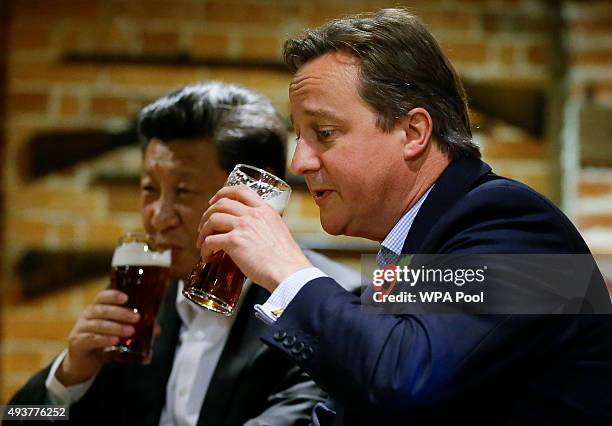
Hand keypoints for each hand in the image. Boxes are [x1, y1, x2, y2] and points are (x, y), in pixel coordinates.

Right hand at [55, 289, 139, 385]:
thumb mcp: (119, 334)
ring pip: (97, 325)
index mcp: (97, 309)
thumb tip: (156, 329)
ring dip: (115, 327)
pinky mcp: (77, 343)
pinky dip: (104, 339)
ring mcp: (80, 329)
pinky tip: (115, 341)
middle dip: (121, 313)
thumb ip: (136, 329)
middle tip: (136, 318)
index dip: (113, 295)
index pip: (102, 297)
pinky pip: (90, 339)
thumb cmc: (103, 343)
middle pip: (102, 310)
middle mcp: (87, 316)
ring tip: (130, 331)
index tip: (126, 298)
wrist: (83, 363)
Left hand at [197, 185, 312, 291]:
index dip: (223, 193)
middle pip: (222, 203)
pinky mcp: (234, 241)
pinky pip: (211, 240)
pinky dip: (205, 248)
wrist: (288, 272)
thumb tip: (255, 234)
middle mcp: (253, 214)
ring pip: (213, 219)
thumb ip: (266, 226)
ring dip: (203, 231)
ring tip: (202, 242)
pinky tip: (207, 256)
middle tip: (204, 225)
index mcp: (265, 210)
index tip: (214, 201)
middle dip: (208, 213)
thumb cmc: (286, 259)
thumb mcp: (279, 231)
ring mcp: (243, 226)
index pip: (241, 190)